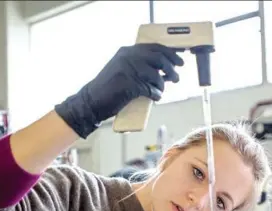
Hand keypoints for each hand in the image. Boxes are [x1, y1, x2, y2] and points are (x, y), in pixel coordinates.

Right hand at [55, 44, 183, 138]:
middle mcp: (128, 57)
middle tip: (177, 78)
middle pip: (159, 58)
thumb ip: (138, 66)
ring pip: (156, 75)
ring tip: (161, 91)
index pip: (154, 47)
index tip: (179, 61)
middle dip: (171, 68)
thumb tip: (163, 70)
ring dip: (162, 84)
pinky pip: (150, 89)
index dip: (170, 53)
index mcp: (127, 51)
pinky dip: (155, 94)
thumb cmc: (108, 88)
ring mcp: (128, 70)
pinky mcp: (129, 85)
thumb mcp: (122, 69)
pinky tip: (155, 97)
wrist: (91, 101)